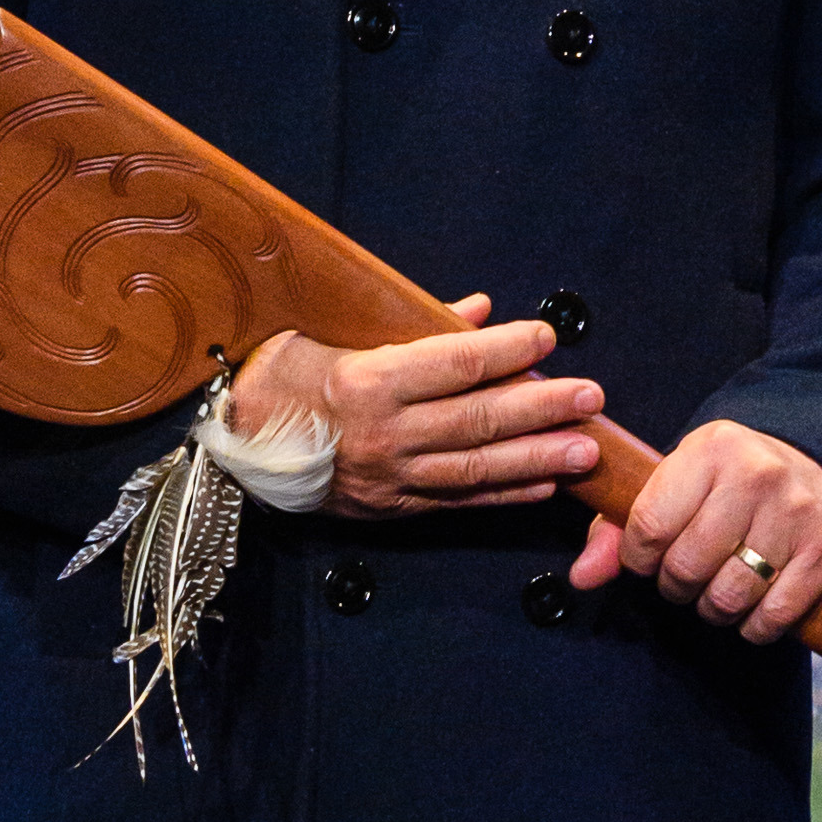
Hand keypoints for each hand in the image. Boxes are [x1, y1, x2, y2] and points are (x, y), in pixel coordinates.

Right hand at [229, 302, 601, 514]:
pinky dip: (505, 494)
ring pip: (476, 469)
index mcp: (365, 383)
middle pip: (477, 421)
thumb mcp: (329, 332)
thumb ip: (408, 326)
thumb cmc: (279, 375)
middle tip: (591, 397)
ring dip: (538, 459)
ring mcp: (389, 478)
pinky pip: (458, 501)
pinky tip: (544, 485)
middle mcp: (382, 435)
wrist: (230, 446)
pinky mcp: (391, 508)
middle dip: (542, 409)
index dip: (505, 351)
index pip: (452, 364)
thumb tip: (475, 312)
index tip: (547, 337)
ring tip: (586, 449)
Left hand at [565, 420, 821, 642]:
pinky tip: (753, 610)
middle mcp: (756, 474)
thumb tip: (582, 577)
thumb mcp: (677, 483)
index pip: (649, 527)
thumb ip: (618, 528)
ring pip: (729, 597)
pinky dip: (756, 626)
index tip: (649, 559)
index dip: (639, 559)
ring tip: (718, 593)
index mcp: (711, 449)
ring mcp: (796, 512)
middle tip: (686, 579)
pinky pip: (775, 615)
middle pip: (687, 567)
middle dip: (677, 587)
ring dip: (714, 610)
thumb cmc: (733, 482)